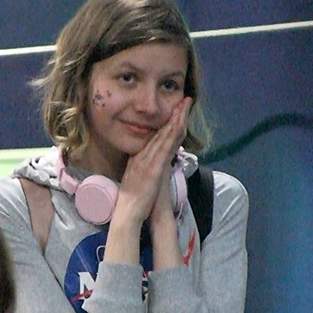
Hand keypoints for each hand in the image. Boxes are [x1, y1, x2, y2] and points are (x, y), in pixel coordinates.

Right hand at [117, 97, 191, 222]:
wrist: (127, 212)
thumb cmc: (132, 201)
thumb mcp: (135, 179)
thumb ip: (140, 168)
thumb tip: (144, 161)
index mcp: (137, 158)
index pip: (155, 136)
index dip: (167, 122)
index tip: (176, 109)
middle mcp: (142, 156)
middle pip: (161, 131)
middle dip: (174, 114)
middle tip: (185, 99)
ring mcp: (147, 161)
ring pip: (164, 136)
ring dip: (176, 119)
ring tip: (185, 105)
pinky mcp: (153, 170)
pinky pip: (164, 149)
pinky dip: (172, 136)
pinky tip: (179, 126)